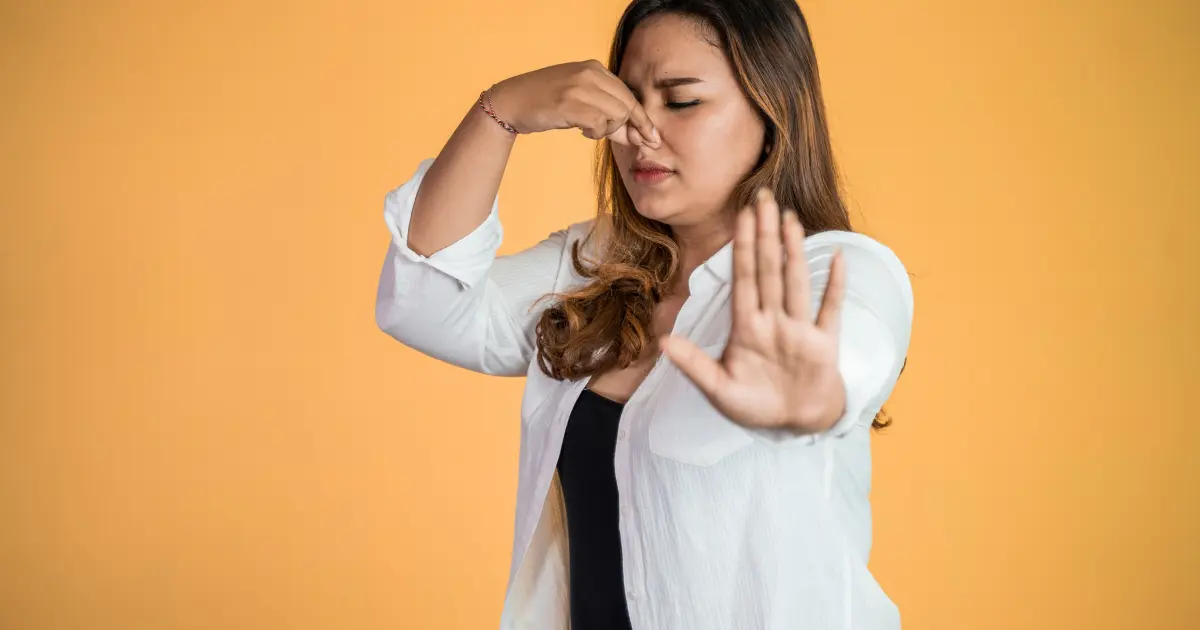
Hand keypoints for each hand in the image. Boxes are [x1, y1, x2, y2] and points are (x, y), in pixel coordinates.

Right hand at [489, 60, 660, 146]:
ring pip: (616, 115)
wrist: (511, 101)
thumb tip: (636, 136)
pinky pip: (599, 124)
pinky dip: (595, 133)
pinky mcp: (569, 103)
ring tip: (590, 130)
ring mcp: (579, 87)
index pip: (629, 95)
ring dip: (608, 131)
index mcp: (594, 68)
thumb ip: (607, 114)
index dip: (642, 119)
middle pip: (627, 106)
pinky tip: (582, 131)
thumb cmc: (546, 103)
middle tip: (627, 142)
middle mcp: (589, 73)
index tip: (652, 138)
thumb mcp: (580, 101)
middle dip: (631, 129)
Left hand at [660, 188, 847, 433]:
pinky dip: (834, 284)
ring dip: (794, 251)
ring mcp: (799, 329)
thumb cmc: (756, 405)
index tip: (741, 215)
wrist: (795, 423)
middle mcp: (773, 320)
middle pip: (768, 270)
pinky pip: (830, 309)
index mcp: (747, 327)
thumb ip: (694, 365)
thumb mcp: (719, 389)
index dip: (741, 246)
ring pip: (796, 281)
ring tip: (790, 218)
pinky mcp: (824, 343)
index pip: (743, 278)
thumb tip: (663, 340)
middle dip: (765, 234)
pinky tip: (836, 256)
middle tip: (763, 197)